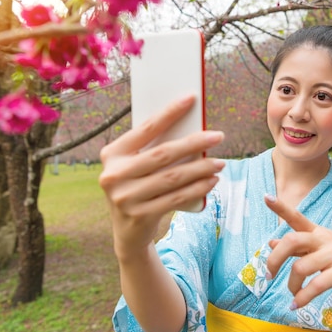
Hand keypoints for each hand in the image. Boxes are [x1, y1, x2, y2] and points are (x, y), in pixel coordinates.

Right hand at [99, 95, 224, 259]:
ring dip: (201, 168)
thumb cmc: (138, 188)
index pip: (145, 128)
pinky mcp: (139, 216)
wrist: (128, 232)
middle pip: (163, 154)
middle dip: (194, 143)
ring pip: (172, 177)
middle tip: (218, 136)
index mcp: (111, 154)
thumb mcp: (135, 167)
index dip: (170, 112)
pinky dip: (198, 188)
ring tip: (220, 162)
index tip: (192, 98)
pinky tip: (212, 181)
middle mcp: (113, 175)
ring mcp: (124, 197)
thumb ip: (153, 149)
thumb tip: (192, 127)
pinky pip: (176, 198)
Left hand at [265, 195, 331, 308]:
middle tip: (269, 274)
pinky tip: (297, 304)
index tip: (266, 197)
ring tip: (293, 293)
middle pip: (292, 241)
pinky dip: (303, 298)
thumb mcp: (322, 245)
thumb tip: (272, 241)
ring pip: (300, 268)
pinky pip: (316, 286)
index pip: (296, 217)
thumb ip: (297, 246)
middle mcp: (323, 240)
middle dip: (274, 259)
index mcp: (317, 232)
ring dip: (291, 285)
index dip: (281, 208)